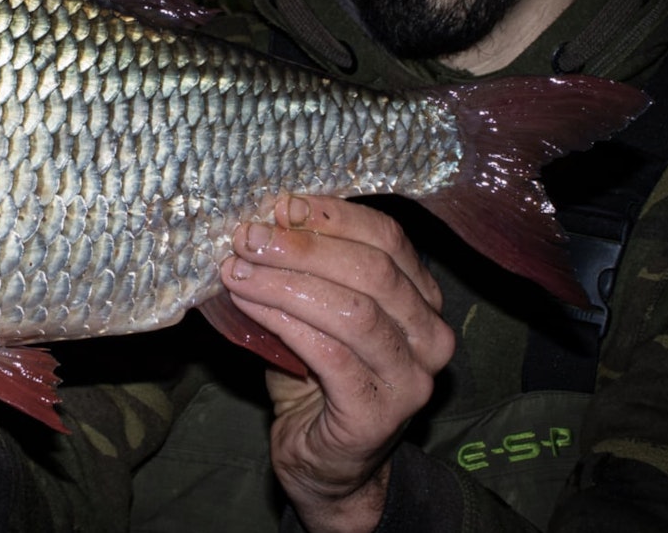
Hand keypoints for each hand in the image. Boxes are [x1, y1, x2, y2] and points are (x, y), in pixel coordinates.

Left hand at [220, 194, 453, 532]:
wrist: (328, 462)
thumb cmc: (317, 378)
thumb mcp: (314, 311)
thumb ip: (304, 269)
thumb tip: (265, 219)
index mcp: (422, 298)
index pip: (388, 238)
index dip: (331, 217)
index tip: (279, 205)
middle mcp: (430, 336)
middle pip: (372, 270)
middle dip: (302, 246)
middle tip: (248, 237)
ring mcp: (411, 378)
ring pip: (353, 310)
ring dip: (285, 283)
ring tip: (237, 271)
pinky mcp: (379, 414)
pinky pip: (329, 355)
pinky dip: (283, 322)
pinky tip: (248, 306)